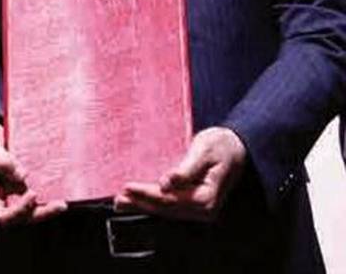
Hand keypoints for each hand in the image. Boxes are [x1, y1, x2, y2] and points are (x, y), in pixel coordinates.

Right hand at [0, 114, 65, 225]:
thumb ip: (1, 158)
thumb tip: (21, 176)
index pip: (3, 215)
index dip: (19, 211)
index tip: (33, 193)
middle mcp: (0, 199)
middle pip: (21, 218)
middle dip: (41, 214)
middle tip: (60, 205)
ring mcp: (12, 195)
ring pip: (31, 212)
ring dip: (47, 210)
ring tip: (62, 203)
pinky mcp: (23, 189)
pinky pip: (36, 200)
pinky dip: (47, 198)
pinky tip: (60, 192)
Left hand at [115, 126, 246, 220]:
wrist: (237, 146)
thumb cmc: (221, 145)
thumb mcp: (204, 152)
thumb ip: (186, 169)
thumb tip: (166, 183)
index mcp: (207, 197)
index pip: (170, 199)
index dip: (147, 194)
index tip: (128, 187)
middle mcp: (204, 208)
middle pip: (166, 208)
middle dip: (141, 204)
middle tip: (118, 200)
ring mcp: (199, 208)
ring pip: (166, 209)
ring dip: (143, 206)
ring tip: (121, 203)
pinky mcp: (194, 202)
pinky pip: (170, 205)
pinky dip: (152, 204)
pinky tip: (137, 202)